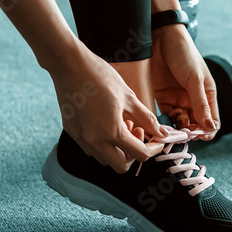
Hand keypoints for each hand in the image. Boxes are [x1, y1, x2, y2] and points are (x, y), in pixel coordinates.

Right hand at [49, 44, 166, 171]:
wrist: (69, 65)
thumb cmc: (101, 77)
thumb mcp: (129, 97)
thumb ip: (147, 119)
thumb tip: (161, 133)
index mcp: (112, 132)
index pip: (140, 155)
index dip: (154, 148)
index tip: (157, 139)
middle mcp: (94, 141)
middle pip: (121, 166)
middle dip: (133, 154)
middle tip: (137, 132)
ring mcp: (80, 138)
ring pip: (104, 159)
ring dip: (118, 149)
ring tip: (121, 124)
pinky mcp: (72, 132)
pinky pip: (91, 148)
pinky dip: (103, 143)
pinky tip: (106, 123)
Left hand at [150, 24, 219, 137]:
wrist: (161, 38)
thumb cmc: (184, 55)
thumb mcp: (195, 80)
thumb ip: (201, 104)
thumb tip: (211, 128)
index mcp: (207, 95)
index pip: (211, 121)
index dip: (206, 131)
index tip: (197, 134)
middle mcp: (193, 100)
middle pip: (195, 125)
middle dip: (190, 132)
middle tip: (182, 132)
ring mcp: (177, 100)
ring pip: (179, 123)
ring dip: (176, 129)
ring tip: (171, 128)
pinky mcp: (162, 98)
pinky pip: (165, 117)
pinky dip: (164, 123)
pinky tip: (162, 125)